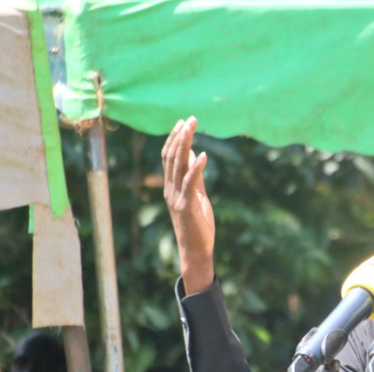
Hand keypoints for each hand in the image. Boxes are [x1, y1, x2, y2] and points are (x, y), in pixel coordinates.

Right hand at [162, 117, 215, 293]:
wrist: (195, 251)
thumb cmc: (198, 225)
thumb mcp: (198, 196)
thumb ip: (196, 177)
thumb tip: (196, 155)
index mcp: (171, 186)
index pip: (169, 157)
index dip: (175, 139)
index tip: (183, 122)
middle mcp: (170, 189)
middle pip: (171, 157)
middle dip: (180, 136)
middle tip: (190, 119)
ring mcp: (177, 197)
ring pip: (177, 166)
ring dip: (185, 145)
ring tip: (192, 128)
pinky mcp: (187, 206)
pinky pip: (190, 183)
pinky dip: (196, 167)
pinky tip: (204, 155)